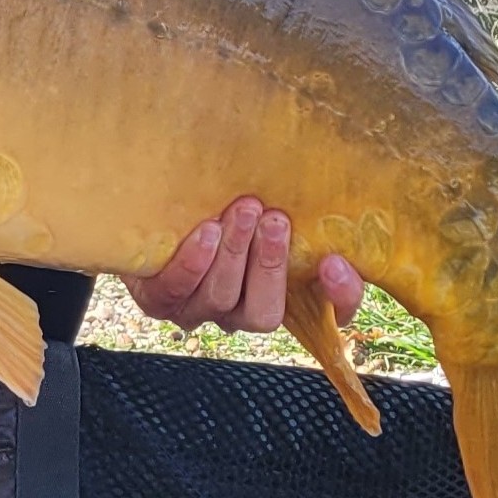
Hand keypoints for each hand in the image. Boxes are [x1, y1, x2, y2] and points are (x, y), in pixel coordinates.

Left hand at [120, 196, 365, 332]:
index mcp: (283, 292)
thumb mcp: (264, 203)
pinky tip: (206, 231)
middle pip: (265, 313)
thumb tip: (319, 184)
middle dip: (270, 263)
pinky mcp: (160, 301)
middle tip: (274, 218)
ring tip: (242, 211)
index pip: (331, 312)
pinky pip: (176, 291)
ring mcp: (200, 310)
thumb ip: (295, 201)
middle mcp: (243, 311)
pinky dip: (193, 262)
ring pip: (221, 298)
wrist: (157, 210)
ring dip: (234, 253)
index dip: (341, 296)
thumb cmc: (224, 202)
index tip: (334, 262)